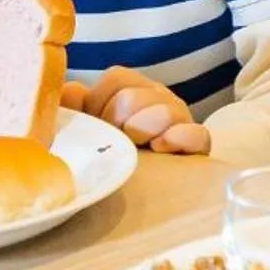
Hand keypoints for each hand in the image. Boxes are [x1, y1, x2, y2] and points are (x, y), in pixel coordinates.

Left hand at [62, 69, 209, 153]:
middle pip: (133, 96)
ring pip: (164, 111)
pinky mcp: (199, 145)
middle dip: (118, 121)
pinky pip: (197, 134)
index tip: (98, 125)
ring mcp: (180, 118)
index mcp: (132, 89)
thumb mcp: (91, 129)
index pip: (116, 78)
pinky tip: (161, 148)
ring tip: (138, 147)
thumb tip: (70, 90)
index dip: (99, 103)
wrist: (147, 191)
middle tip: (118, 141)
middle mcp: (158, 97)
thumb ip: (76, 108)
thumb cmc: (112, 154)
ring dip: (144, 130)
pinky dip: (178, 138)